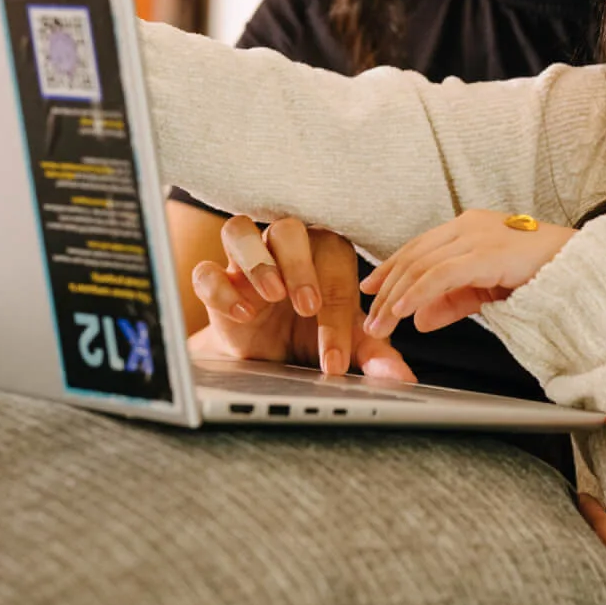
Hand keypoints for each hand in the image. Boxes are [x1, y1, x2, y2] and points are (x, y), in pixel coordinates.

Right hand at [187, 216, 415, 380]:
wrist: (270, 356)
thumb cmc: (312, 335)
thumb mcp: (346, 345)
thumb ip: (373, 354)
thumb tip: (399, 375)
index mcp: (324, 254)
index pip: (332, 267)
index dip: (336, 312)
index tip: (334, 355)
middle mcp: (283, 249)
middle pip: (288, 229)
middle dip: (299, 266)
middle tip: (307, 307)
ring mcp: (245, 262)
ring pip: (239, 231)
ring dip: (256, 261)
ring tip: (272, 297)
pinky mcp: (216, 282)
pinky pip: (206, 271)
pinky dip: (221, 289)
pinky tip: (242, 314)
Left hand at [359, 209, 575, 338]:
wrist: (581, 269)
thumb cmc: (542, 274)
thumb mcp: (486, 291)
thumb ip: (452, 302)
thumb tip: (419, 320)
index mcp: (469, 228)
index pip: (418, 247)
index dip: (391, 268)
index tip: (372, 288)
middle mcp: (468, 226)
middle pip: (414, 255)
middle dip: (387, 288)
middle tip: (370, 318)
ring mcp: (477, 236)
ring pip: (421, 265)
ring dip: (396, 297)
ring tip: (382, 324)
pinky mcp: (486, 253)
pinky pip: (440, 274)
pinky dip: (417, 293)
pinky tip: (403, 311)